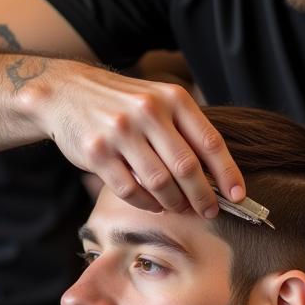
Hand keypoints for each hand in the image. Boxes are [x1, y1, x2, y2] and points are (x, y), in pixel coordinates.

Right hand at [23, 62, 243, 216]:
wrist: (65, 93)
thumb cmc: (123, 102)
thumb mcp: (159, 100)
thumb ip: (187, 129)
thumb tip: (220, 174)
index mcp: (172, 98)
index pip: (210, 142)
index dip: (228, 173)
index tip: (238, 196)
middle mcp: (148, 112)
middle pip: (187, 167)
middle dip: (203, 196)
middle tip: (209, 211)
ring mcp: (121, 132)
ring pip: (160, 182)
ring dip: (174, 202)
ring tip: (179, 206)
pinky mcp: (97, 152)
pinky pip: (131, 190)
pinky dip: (147, 203)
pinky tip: (154, 204)